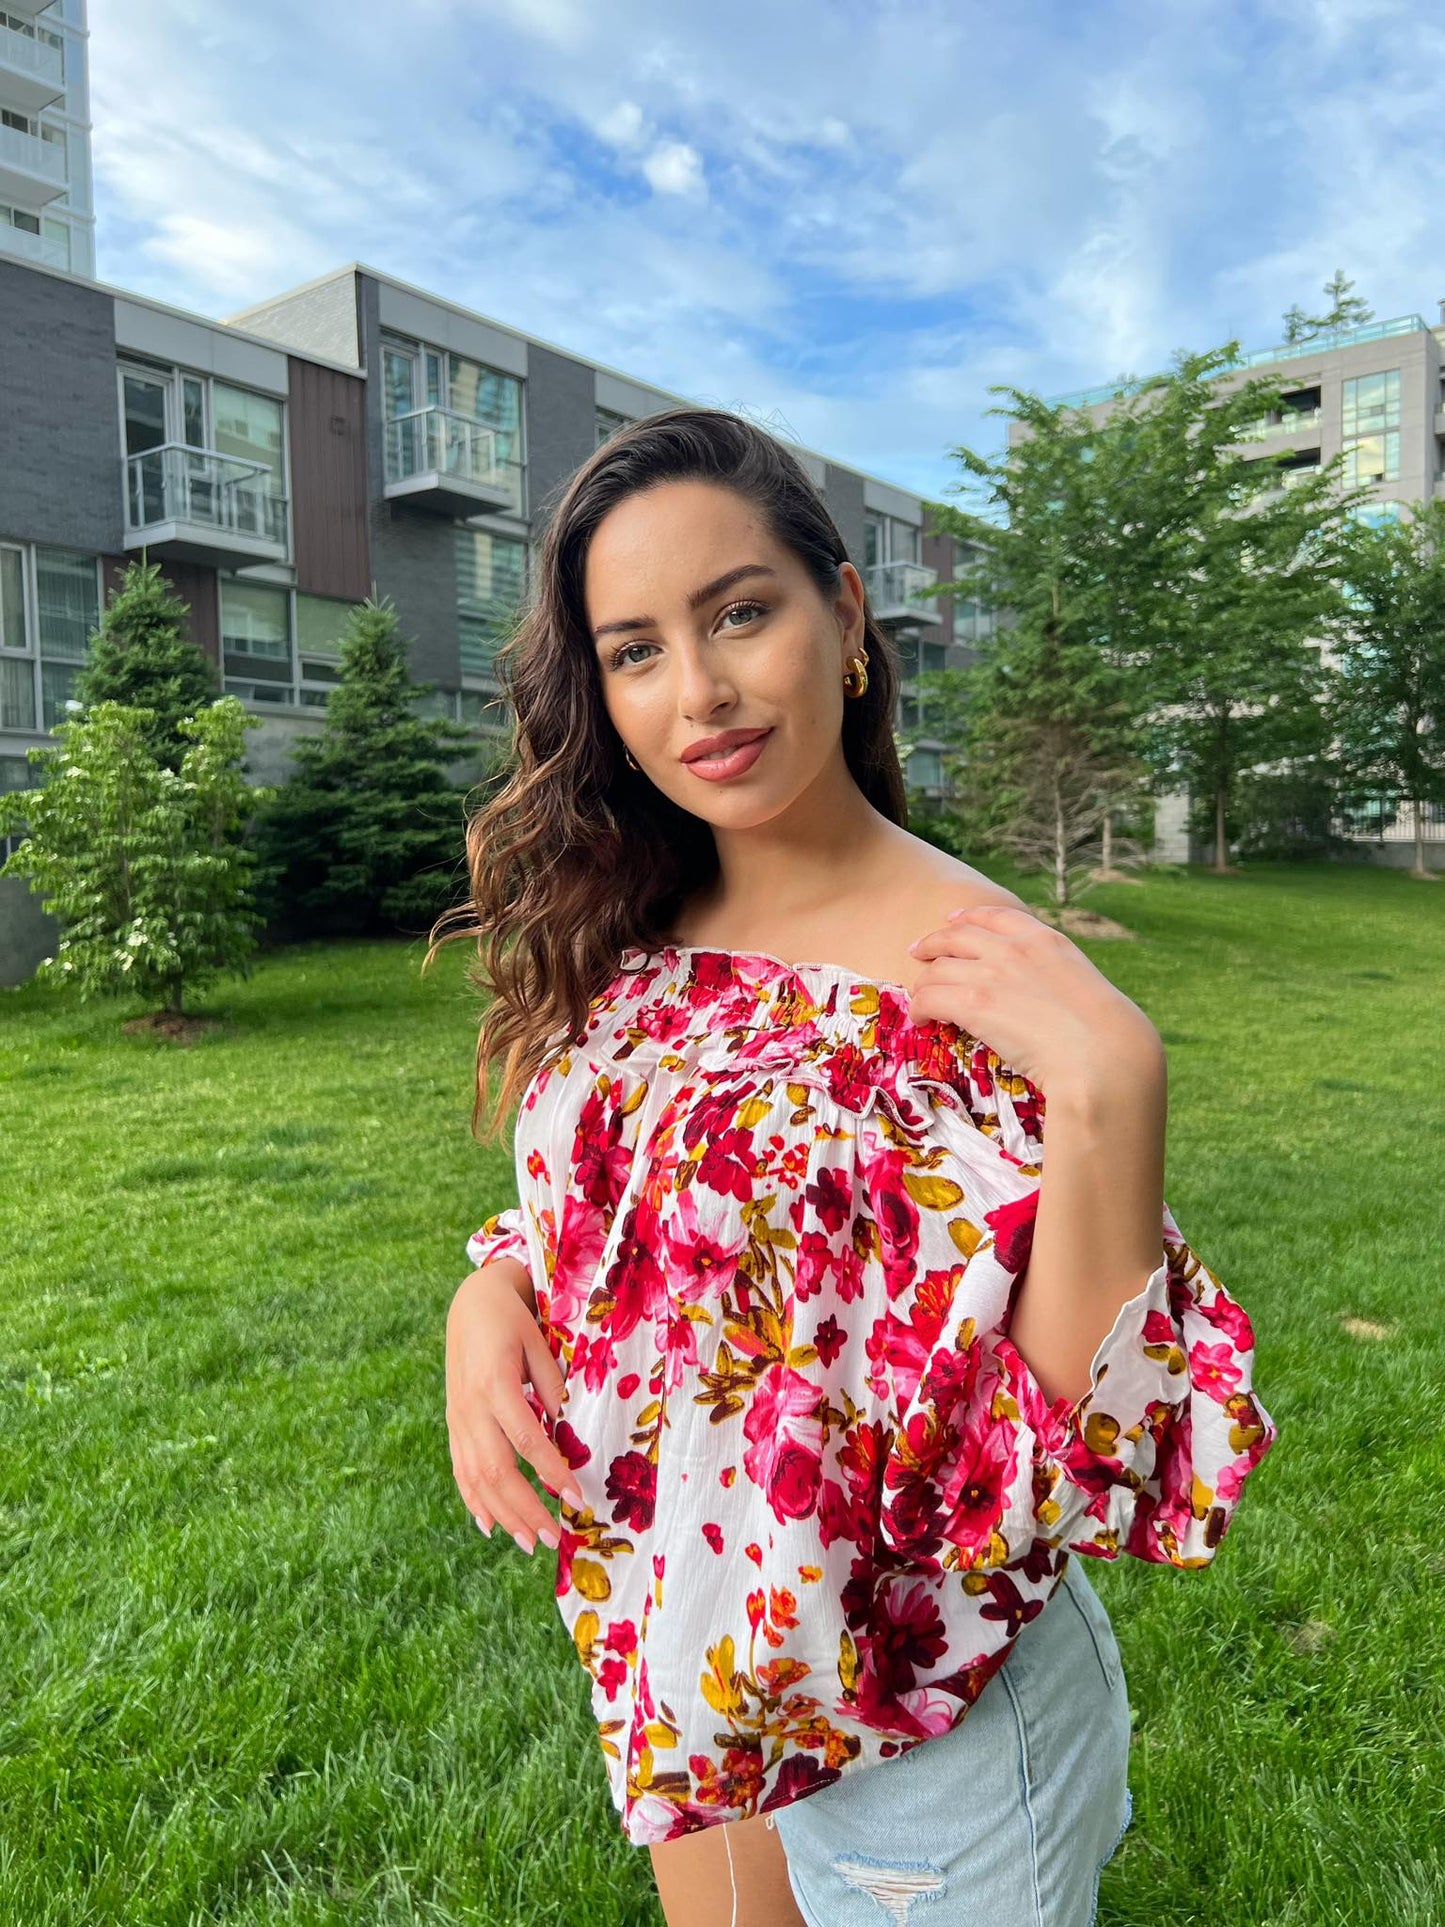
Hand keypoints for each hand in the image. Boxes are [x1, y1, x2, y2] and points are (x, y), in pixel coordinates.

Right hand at [445, 1268, 581, 1556]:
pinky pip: (460, 1470)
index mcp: (494, 1383)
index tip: (578, 1498)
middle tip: (555, 1539)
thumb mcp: (538, 1343)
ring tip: (531, 1543)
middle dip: (526, 1509)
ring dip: (503, 1515)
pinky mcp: (453, 1425)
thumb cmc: (512, 1320)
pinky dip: (474, 1501)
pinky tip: (490, 1526)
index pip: (526, 1439)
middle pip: (496, 1470)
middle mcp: (470, 1408)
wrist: (470, 1304)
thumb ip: (552, 1386)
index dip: (552, 1472)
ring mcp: (457, 1420)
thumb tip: (569, 1432)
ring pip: (475, 1478)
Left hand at [905, 903, 1162, 1092]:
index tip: (952, 922)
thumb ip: (1055, 978)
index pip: (996, 916)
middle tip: (917, 953)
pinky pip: (929, 998)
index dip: (967, 918)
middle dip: (933, 943)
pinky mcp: (974, 1004)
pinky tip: (921, 1019)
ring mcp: (992, 974)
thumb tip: (1045, 995)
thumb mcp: (1082, 987)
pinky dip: (920, 1007)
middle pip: (956, 935)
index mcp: (1045, 940)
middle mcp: (1014, 949)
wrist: (1103, 1054)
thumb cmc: (1105, 1035)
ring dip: (924, 983)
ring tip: (920, 997)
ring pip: (937, 969)